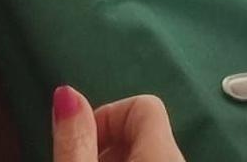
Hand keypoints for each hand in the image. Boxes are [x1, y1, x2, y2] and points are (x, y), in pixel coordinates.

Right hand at [52, 87, 185, 161]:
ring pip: (148, 153)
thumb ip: (76, 140)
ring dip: (117, 160)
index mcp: (164, 154)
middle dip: (108, 143)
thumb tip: (66, 92)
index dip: (107, 116)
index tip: (83, 143)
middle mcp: (180, 161)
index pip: (144, 104)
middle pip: (144, 130)